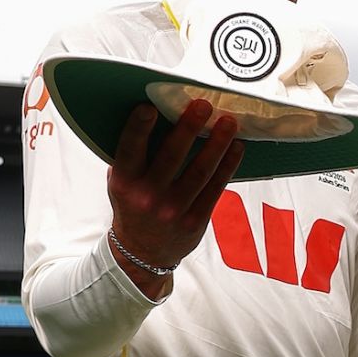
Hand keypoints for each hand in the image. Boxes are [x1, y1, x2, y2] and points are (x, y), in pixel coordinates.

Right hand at [107, 98, 242, 289]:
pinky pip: (215, 188)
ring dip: (217, 144)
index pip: (129, 150)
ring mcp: (173, 210)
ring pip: (200, 171)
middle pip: (171, 156)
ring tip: (228, 122)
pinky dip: (228, 165)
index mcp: (124, 183)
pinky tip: (236, 147)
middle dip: (188, 127)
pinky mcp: (195, 220)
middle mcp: (148, 196)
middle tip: (202, 104)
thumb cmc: (133, 205)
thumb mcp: (121, 183)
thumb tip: (154, 115)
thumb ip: (132, 157)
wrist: (142, 252)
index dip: (138, 128)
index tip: (149, 107)